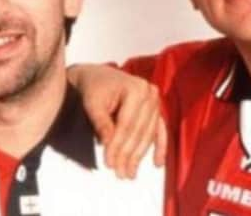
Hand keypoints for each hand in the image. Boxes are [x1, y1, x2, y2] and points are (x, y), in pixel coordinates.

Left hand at [67, 63, 165, 178]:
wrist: (96, 76)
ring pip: (148, 134)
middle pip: (138, 131)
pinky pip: (159, 130)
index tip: (109, 163)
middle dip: (128, 155)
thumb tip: (107, 143)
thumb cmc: (92, 87)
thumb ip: (100, 121)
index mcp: (136, 88)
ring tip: (130, 173)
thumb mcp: (91, 102)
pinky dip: (159, 147)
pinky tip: (157, 163)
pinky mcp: (155, 109)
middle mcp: (150, 93)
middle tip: (120, 174)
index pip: (127, 124)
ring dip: (139, 156)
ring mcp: (155, 101)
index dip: (118, 146)